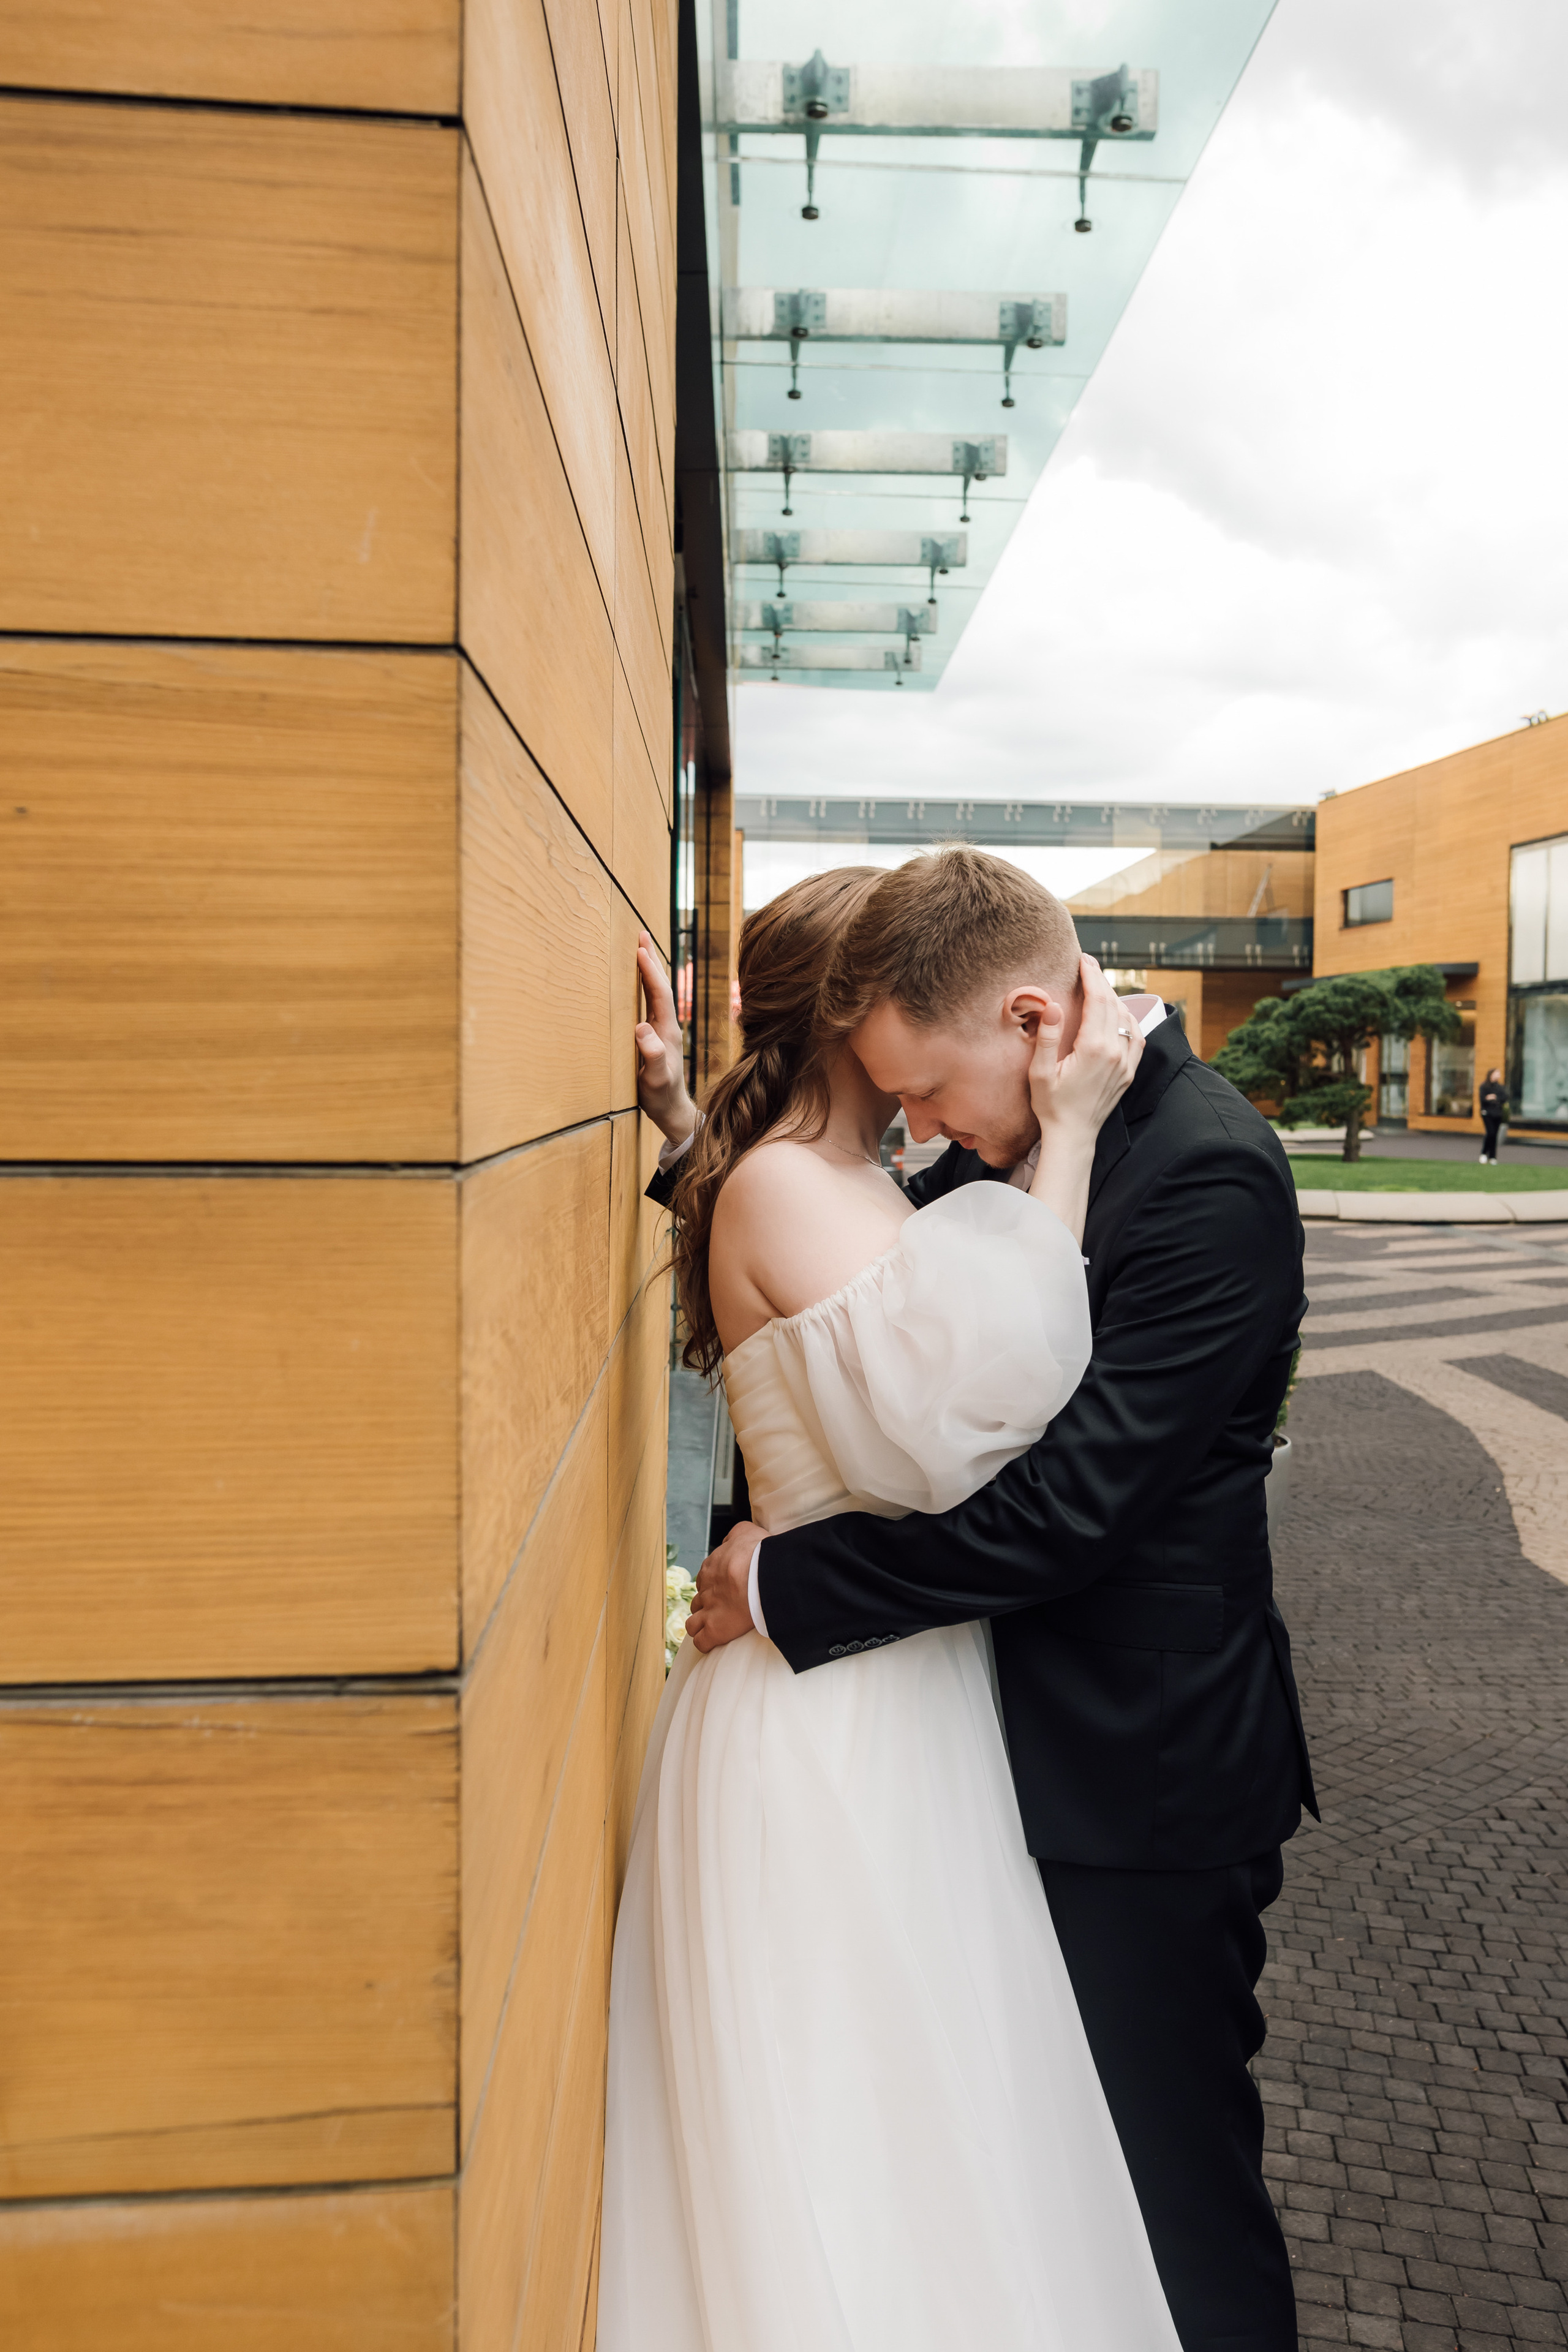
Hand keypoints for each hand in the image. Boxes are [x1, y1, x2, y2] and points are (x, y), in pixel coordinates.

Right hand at [635, 931, 696, 1147]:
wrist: (672, 1109)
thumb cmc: (661, 1096)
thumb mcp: (655, 1078)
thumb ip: (652, 1055)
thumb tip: (641, 1028)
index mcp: (667, 1031)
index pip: (659, 993)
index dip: (650, 971)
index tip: (640, 949)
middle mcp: (667, 1025)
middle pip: (660, 986)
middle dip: (651, 960)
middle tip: (641, 935)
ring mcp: (663, 1030)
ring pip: (656, 992)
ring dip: (648, 970)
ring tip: (640, 949)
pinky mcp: (656, 1036)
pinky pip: (651, 1003)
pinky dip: (645, 987)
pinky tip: (639, 983)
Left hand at [687, 1520, 764, 1651]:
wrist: (765, 1574)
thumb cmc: (759, 1553)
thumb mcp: (745, 1532)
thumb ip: (733, 1537)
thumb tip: (729, 1543)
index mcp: (711, 1568)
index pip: (705, 1580)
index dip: (715, 1587)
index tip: (728, 1590)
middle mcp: (706, 1589)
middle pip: (698, 1601)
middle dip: (707, 1606)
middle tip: (724, 1609)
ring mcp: (708, 1611)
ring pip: (693, 1623)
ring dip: (701, 1625)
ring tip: (715, 1628)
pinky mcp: (715, 1630)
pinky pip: (701, 1641)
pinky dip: (705, 1642)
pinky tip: (714, 1642)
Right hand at [1029, 955, 1143, 1142]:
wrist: (1073, 1136)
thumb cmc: (1052, 1106)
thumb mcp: (1041, 1072)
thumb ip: (1048, 1038)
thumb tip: (1054, 1005)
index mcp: (1093, 1049)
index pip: (1098, 1000)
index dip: (1091, 975)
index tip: (1083, 959)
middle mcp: (1115, 1053)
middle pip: (1113, 1004)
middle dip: (1101, 981)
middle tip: (1088, 965)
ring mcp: (1126, 1063)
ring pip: (1127, 1018)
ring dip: (1114, 999)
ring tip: (1098, 988)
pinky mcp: (1129, 1072)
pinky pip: (1137, 1037)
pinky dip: (1128, 1020)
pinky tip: (1118, 1015)